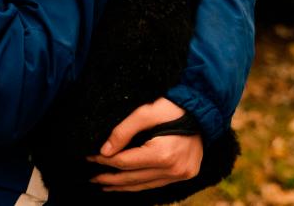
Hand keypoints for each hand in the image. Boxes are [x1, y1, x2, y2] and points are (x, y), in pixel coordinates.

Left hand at [86, 98, 202, 191]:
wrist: (204, 110)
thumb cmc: (173, 106)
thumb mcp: (145, 112)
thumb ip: (123, 132)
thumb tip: (104, 152)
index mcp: (162, 154)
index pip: (124, 162)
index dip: (104, 160)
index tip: (89, 156)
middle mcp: (173, 169)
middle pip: (132, 178)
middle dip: (109, 178)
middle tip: (91, 177)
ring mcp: (181, 175)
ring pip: (144, 186)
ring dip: (122, 186)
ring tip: (104, 185)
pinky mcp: (185, 175)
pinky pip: (156, 184)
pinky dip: (139, 185)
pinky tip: (127, 184)